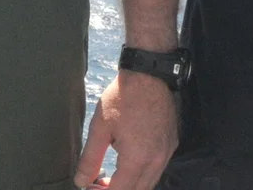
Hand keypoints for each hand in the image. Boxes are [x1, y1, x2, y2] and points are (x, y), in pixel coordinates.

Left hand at [74, 71, 178, 189]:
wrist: (149, 74)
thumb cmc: (123, 98)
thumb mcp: (100, 127)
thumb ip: (90, 158)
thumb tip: (81, 181)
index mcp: (137, 159)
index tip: (91, 188)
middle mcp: (156, 161)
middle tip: (98, 185)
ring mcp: (167, 153)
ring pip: (149, 183)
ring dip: (131, 185)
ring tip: (111, 177)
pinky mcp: (171, 144)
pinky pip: (158, 169)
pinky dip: (143, 174)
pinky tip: (128, 163)